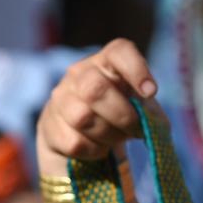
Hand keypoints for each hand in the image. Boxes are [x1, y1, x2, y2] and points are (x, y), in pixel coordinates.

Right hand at [38, 38, 156, 164]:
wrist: (79, 135)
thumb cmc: (116, 113)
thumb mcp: (136, 107)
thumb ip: (149, 112)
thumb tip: (152, 125)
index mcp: (106, 62)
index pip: (119, 51)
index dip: (136, 69)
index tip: (150, 92)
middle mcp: (79, 73)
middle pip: (95, 88)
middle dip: (123, 115)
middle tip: (136, 129)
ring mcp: (60, 98)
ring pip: (83, 117)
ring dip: (108, 135)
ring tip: (115, 138)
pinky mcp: (49, 125)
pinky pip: (75, 142)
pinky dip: (93, 150)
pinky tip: (97, 147)